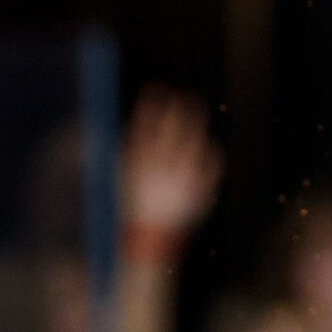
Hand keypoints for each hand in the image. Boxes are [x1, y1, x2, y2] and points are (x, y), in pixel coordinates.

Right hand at [120, 87, 220, 236]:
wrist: (148, 240)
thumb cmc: (130, 207)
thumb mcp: (120, 177)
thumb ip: (127, 151)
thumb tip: (132, 124)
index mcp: (139, 163)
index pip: (147, 122)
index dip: (152, 102)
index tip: (155, 91)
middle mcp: (163, 167)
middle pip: (177, 126)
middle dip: (181, 108)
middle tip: (184, 98)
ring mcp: (184, 178)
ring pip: (197, 141)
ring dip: (196, 127)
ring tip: (195, 118)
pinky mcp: (199, 189)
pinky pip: (211, 162)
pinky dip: (208, 153)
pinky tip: (204, 149)